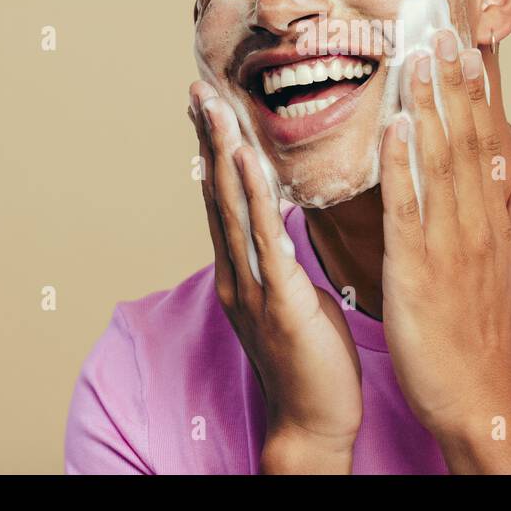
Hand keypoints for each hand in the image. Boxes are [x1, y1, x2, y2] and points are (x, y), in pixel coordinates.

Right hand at [188, 81, 363, 471]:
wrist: (314, 421)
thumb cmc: (313, 359)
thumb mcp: (296, 295)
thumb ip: (283, 256)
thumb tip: (285, 220)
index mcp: (243, 270)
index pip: (225, 198)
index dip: (214, 150)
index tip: (208, 107)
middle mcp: (237, 272)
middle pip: (217, 193)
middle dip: (208, 139)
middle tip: (196, 89)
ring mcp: (252, 285)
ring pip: (232, 207)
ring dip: (221, 152)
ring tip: (213, 106)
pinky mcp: (278, 299)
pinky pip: (263, 237)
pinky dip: (251, 195)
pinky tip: (243, 159)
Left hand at [376, 32, 510, 450]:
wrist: (482, 399)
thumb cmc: (496, 340)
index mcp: (493, 222)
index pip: (484, 145)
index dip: (475, 95)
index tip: (465, 50)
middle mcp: (474, 224)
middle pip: (462, 140)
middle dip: (450, 82)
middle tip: (437, 30)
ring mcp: (446, 244)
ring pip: (436, 162)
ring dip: (426, 106)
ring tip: (414, 58)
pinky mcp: (414, 268)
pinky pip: (406, 207)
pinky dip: (400, 165)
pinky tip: (394, 127)